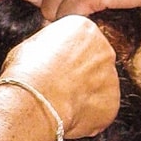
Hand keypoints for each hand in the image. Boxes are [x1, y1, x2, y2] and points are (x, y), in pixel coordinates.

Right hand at [0, 16, 120, 140]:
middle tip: (59, 83)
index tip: (55, 63)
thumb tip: (50, 51)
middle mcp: (104, 49)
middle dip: (80, 72)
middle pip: (95, 60)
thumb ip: (51, 45)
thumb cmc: (27, 72)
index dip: (65, 54)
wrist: (33, 101)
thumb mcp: (32, 44)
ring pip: (100, 85)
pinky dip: (88, 112)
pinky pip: (101, 107)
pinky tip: (69, 112)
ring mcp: (111, 77)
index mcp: (84, 28)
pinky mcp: (112, 103)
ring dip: (85, 92)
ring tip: (61, 100)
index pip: (80, 38)